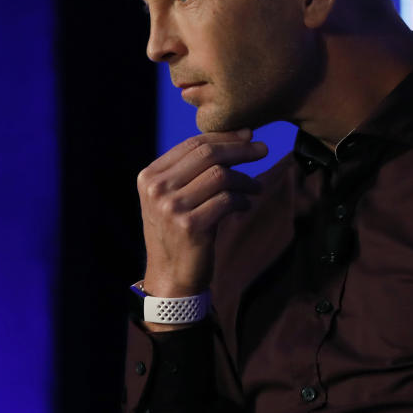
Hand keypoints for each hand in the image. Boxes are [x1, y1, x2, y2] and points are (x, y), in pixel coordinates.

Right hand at [137, 128, 267, 303]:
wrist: (171, 277)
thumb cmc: (180, 233)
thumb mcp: (176, 197)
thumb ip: (194, 170)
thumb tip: (237, 137)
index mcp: (150, 176)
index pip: (192, 144)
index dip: (224, 136)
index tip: (248, 135)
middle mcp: (156, 189)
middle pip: (207, 154)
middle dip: (239, 149)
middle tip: (262, 149)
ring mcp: (171, 207)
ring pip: (220, 176)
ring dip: (245, 179)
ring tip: (256, 187)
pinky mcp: (190, 226)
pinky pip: (226, 200)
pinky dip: (242, 200)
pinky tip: (246, 205)